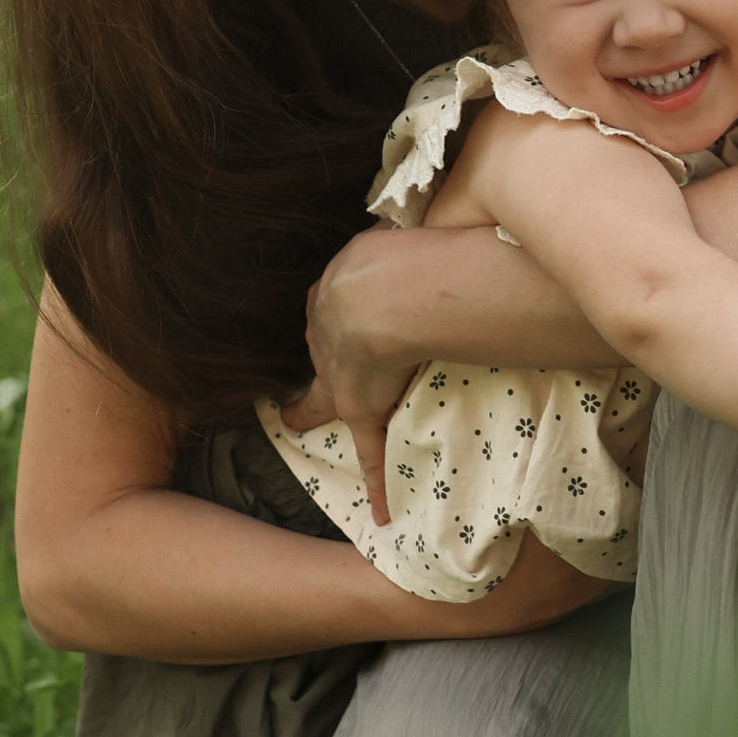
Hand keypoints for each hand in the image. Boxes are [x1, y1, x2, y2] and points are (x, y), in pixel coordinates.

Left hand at [286, 224, 428, 525]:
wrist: (382, 297)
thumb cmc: (394, 259)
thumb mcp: (391, 235)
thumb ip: (403, 240)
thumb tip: (434, 222)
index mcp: (334, 292)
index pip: (328, 305)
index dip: (334, 314)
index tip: (338, 321)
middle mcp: (326, 335)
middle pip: (317, 350)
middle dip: (319, 359)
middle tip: (319, 368)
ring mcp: (340, 377)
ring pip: (321, 397)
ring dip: (314, 409)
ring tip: (302, 423)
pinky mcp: (362, 409)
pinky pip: (372, 452)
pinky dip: (376, 483)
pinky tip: (381, 514)